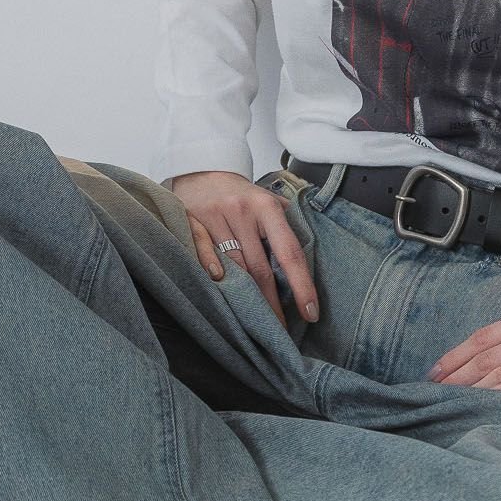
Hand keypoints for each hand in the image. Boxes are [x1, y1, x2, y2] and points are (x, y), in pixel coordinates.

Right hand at [168, 170, 320, 328]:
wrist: (202, 169)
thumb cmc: (241, 194)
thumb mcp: (268, 201)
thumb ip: (286, 226)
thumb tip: (307, 263)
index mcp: (266, 207)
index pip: (289, 251)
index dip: (302, 284)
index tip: (310, 311)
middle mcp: (241, 211)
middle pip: (259, 267)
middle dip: (272, 304)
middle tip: (280, 331)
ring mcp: (214, 216)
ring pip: (233, 265)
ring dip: (245, 297)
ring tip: (255, 324)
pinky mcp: (190, 219)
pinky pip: (202, 249)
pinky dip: (210, 267)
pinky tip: (220, 286)